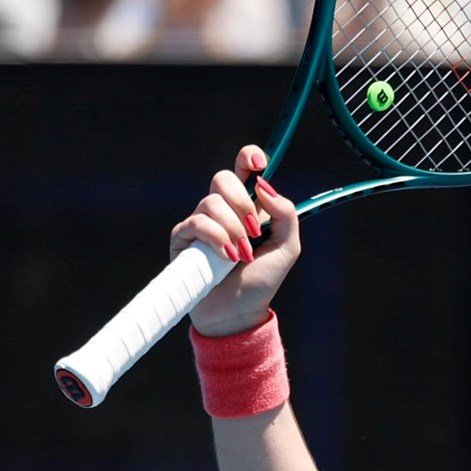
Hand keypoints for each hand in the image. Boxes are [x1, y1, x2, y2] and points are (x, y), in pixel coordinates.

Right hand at [171, 144, 301, 336]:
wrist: (238, 312)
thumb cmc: (261, 281)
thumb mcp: (287, 247)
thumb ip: (285, 214)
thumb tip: (264, 185)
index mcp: (248, 207)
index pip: (243, 170)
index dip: (249, 157)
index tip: (259, 162)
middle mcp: (223, 210)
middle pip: (222, 178)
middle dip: (241, 202)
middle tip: (255, 231)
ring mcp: (201, 222)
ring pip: (211, 203)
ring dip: (232, 230)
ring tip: (242, 255)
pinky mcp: (183, 237)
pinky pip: (197, 223)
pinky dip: (217, 239)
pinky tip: (227, 258)